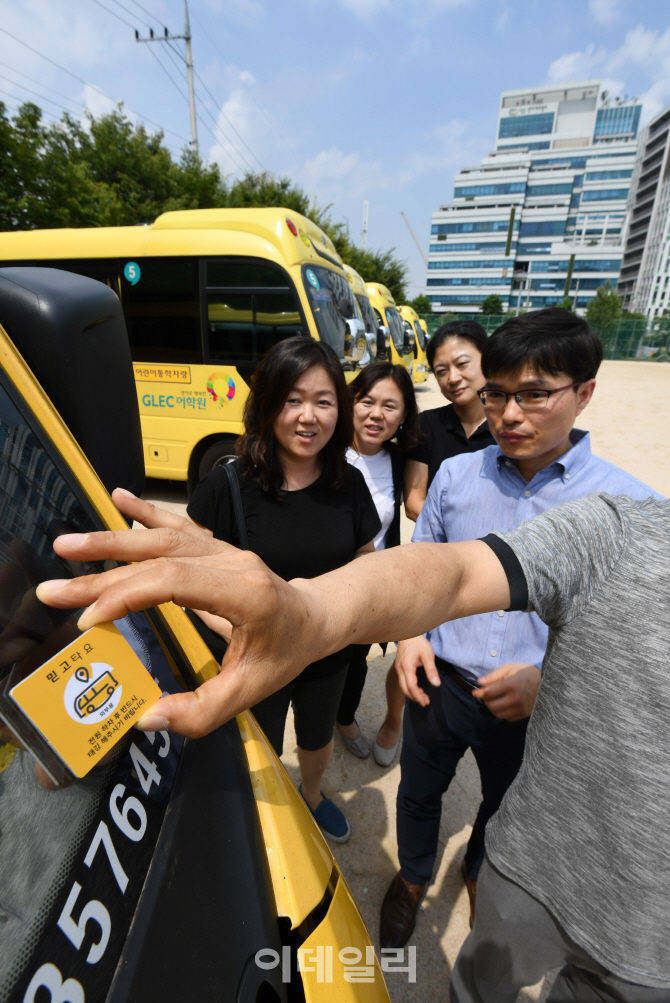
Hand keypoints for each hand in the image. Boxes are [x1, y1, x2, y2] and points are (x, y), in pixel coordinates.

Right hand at [36, 491, 320, 738]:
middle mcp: (233, 562)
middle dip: (102, 573)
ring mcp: (225, 549)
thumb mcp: (252, 690)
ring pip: (163, 539)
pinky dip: (146, 513)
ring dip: (112, 541)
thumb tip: (148, 718)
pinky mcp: (217, 546)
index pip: (174, 582)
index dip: (127, 595)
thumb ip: (203, 710)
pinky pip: (178, 526)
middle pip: (160, 558)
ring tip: (68, 545)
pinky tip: (118, 497)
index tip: (90, 619)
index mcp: (244, 593)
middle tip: (54, 587)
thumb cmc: (286, 652)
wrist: (316, 616)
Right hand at [395, 636, 439, 705]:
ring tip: (424, 697)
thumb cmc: (418, 643)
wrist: (408, 633)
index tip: (425, 702)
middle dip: (415, 697)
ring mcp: (398, 669)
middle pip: (405, 689)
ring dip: (412, 693)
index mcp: (406, 667)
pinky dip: (410, 688)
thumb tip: (436, 684)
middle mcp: (400, 670)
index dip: (418, 696)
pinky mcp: (399, 668)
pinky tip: (418, 689)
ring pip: (403, 686)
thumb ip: (431, 670)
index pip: (411, 686)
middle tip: (426, 702)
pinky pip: (403, 682)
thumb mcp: (428, 655)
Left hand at [472, 663, 540, 720]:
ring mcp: (521, 708)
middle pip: (491, 706)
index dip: (479, 693)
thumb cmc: (526, 672)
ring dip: (493, 708)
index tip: (475, 692)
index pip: (488, 694)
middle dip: (486, 701)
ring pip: (498, 714)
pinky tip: (505, 705)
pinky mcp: (525, 714)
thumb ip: (493, 675)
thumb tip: (480, 682)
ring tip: (495, 700)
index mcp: (510, 685)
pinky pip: (508, 718)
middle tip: (486, 696)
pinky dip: (503, 713)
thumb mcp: (509, 668)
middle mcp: (515, 699)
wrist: (547, 681)